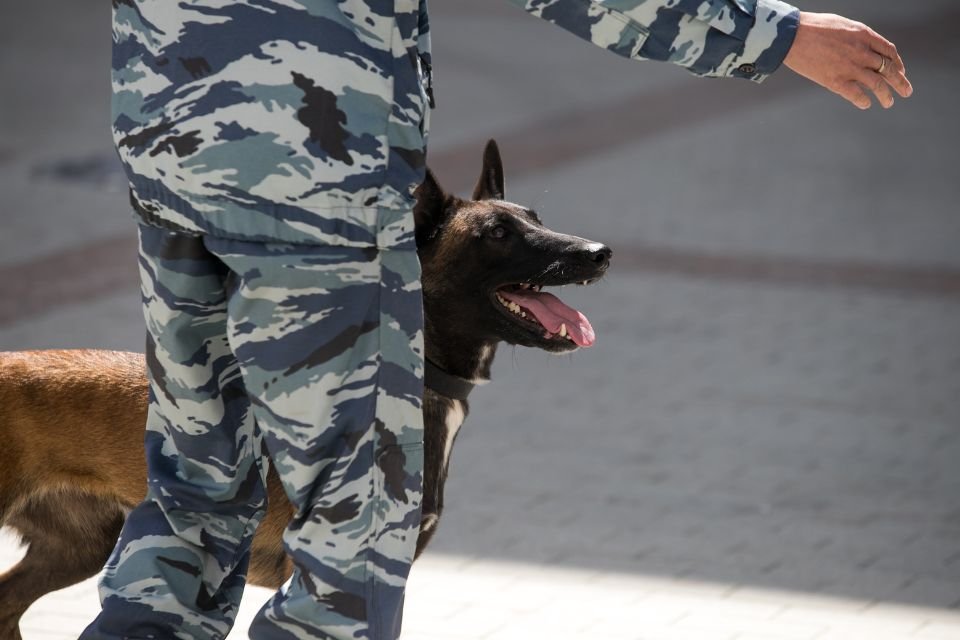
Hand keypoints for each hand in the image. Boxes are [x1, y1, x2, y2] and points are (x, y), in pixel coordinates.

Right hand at [783, 12, 912, 109]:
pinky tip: (866, 104)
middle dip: (899, 81)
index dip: (897, 63)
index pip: (888, 51)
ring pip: (877, 84)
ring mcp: (850, 67)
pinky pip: (856, 95)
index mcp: (864, 35)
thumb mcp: (840, 25)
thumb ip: (854, 37)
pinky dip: (863, 101)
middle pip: (888, 69)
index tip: (899, 71)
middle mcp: (862, 52)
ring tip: (889, 103)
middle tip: (906, 91)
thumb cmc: (812, 27)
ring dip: (886, 95)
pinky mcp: (835, 81)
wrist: (792, 35)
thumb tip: (858, 47)